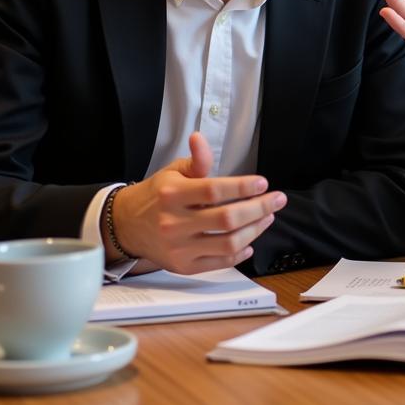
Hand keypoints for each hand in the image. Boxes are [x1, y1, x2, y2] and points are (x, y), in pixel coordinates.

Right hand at [106, 132, 286, 274]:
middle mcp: (174, 223)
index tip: (263, 183)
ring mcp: (178, 247)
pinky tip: (250, 242)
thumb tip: (199, 138)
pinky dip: (239, 253)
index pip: (214, 190)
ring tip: (267, 217)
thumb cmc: (157, 195)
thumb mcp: (174, 172)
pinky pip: (219, 263)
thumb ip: (196, 160)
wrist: (127, 226)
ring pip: (227, 243)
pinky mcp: (183, 266)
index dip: (243, 187)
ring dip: (254, 230)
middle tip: (277, 199)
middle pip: (226, 219)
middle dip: (259, 208)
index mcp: (172, 195)